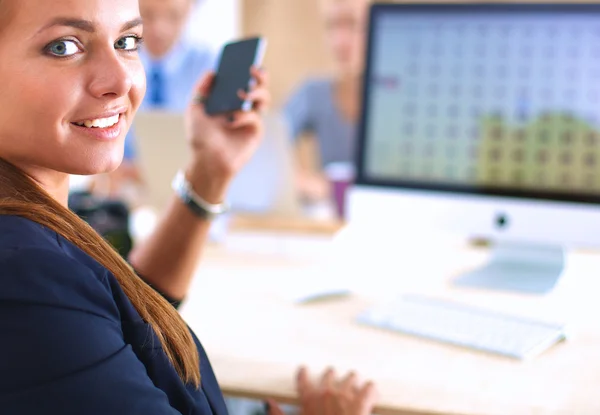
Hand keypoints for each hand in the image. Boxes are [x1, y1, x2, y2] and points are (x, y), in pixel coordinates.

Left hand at [184, 66, 269, 202]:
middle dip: (260, 75)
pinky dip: (244, 115)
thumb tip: (213, 71)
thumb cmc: (200, 136)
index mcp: (230, 98)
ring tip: (242, 93)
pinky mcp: (256, 131)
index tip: (246, 58)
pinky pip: (255, 117)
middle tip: (252, 70)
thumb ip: (202, 88)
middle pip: (259, 85)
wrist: (207, 161)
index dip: (247, 66)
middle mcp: (243, 106)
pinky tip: (232, 120)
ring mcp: (251, 118)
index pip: (243, 77)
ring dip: (256, 92)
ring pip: (264, 98)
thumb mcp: (195, 108)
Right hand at [267, 367, 376, 414]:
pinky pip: (370, 387)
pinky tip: (372, 390)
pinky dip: (371, 389)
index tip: (304, 369)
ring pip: (351, 377)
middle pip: (329, 375)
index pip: (303, 380)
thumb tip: (268, 403)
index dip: (303, 374)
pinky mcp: (363, 401)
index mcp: (309, 398)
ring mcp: (346, 395)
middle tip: (331, 374)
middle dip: (330, 376)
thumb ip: (277, 414)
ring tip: (353, 379)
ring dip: (352, 379)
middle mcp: (326, 392)